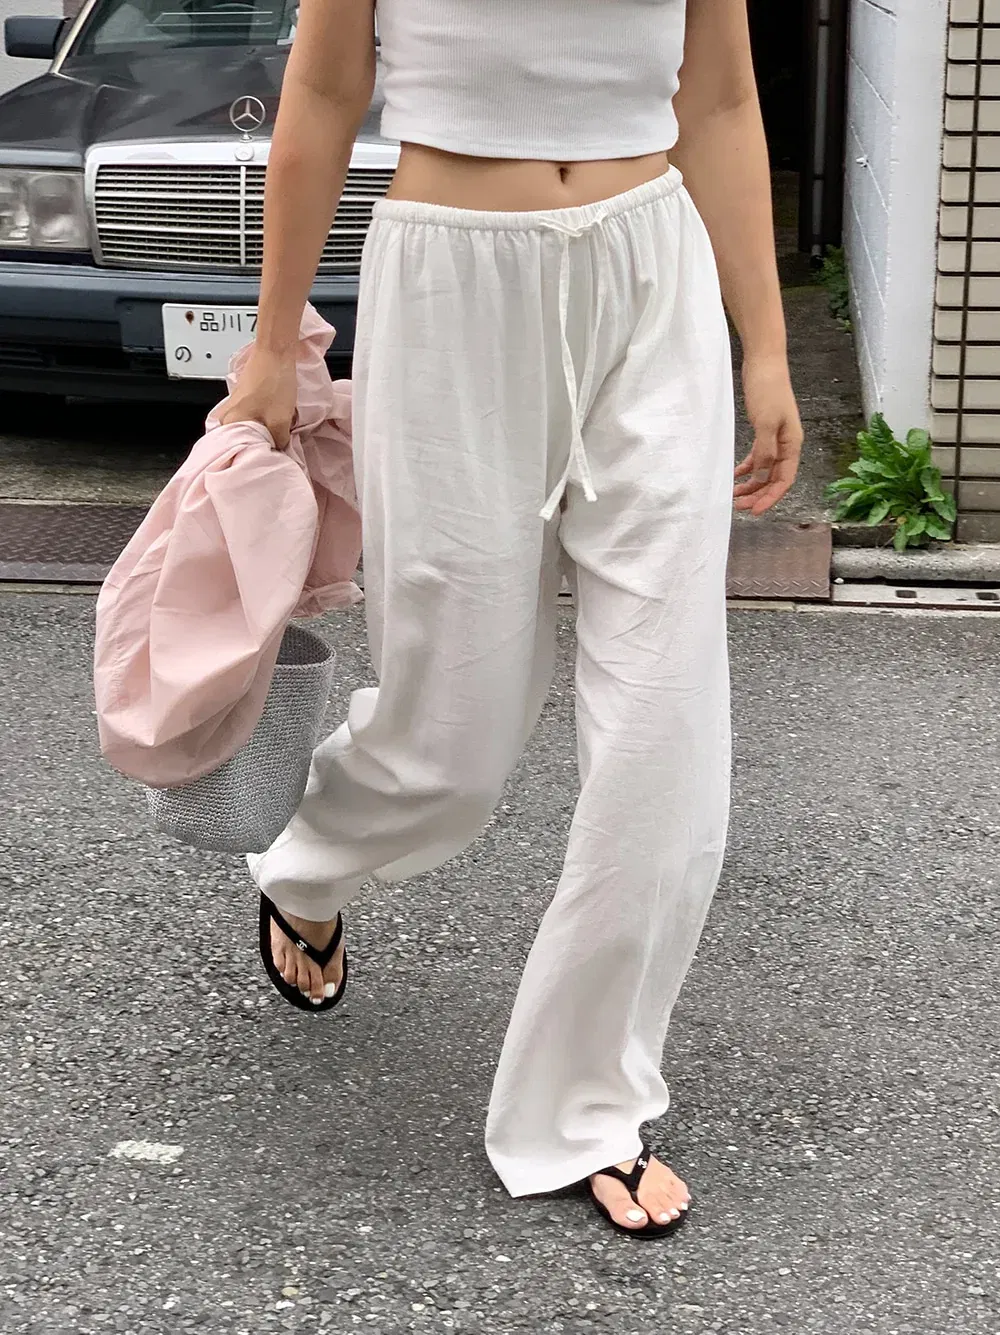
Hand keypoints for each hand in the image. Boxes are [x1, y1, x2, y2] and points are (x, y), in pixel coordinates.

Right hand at [218, 345, 297, 448]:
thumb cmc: (274, 383)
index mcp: (229, 423)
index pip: (237, 452)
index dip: (256, 457)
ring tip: (276, 438)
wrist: (275, 352)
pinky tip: (273, 425)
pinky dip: (261, 424)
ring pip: (247, 430)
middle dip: (258, 447)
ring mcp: (232, 407)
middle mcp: (225, 416)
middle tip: (275, 451)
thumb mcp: (280, 420)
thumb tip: (279, 451)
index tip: (271, 460)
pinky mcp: (242, 400)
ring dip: (261, 435)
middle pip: (242, 441)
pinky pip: (250, 419)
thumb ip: (279, 441)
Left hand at [734, 354, 802, 514]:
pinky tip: (736, 474)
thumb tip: (761, 477)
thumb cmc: (768, 389)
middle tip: (738, 506)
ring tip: (733, 495)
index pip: (784, 480)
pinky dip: (747, 468)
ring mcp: (776, 438)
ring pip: (765, 470)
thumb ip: (765, 451)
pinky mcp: (764, 431)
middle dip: (758, 494)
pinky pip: (758, 457)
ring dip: (751, 484)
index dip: (770, 498)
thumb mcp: (766, 422)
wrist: (764, 363)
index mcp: (792, 444)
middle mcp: (786, 445)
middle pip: (774, 479)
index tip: (753, 511)